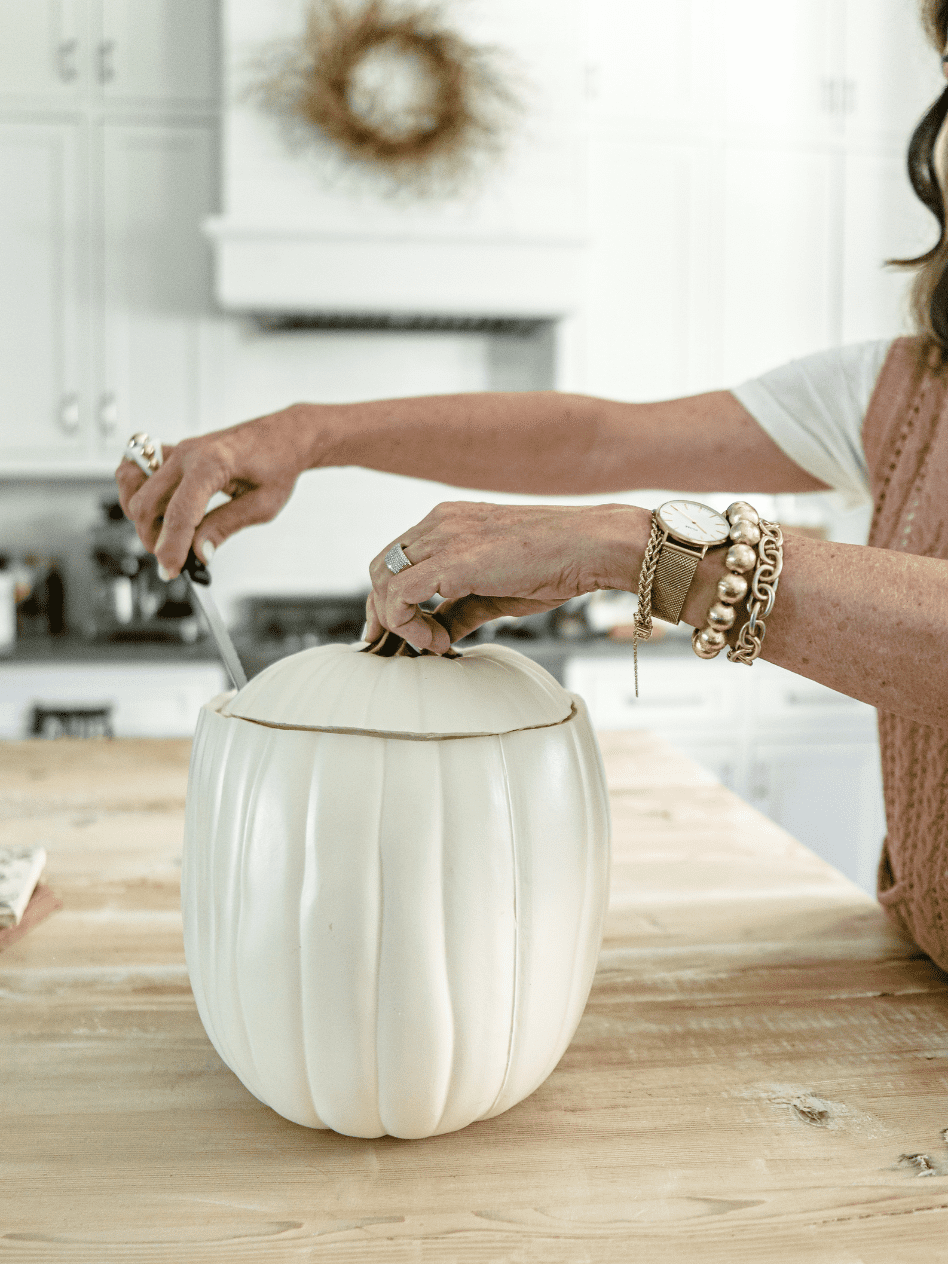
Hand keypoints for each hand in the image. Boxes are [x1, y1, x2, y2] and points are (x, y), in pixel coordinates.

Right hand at [114, 405, 317, 576]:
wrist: (282, 436)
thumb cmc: (278, 466)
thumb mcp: (262, 505)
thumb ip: (225, 527)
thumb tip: (199, 554)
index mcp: (213, 464)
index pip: (179, 514)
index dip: (171, 548)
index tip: (170, 572)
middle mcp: (188, 453)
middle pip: (146, 503)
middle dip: (154, 538)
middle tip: (176, 559)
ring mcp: (177, 449)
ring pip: (132, 485)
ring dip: (141, 517)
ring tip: (168, 534)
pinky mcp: (173, 451)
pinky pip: (135, 468)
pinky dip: (135, 491)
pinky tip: (158, 509)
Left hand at [367, 500, 647, 652]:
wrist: (589, 547)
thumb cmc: (555, 565)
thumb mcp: (495, 590)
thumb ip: (459, 608)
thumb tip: (437, 633)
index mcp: (448, 522)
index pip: (397, 559)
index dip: (390, 599)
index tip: (401, 634)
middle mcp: (439, 523)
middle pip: (380, 568)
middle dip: (383, 612)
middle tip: (404, 646)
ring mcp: (442, 537)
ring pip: (382, 580)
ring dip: (397, 621)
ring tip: (432, 644)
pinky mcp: (451, 560)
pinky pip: (399, 595)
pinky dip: (407, 625)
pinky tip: (438, 641)